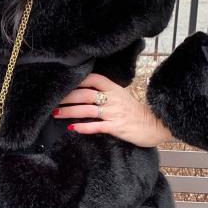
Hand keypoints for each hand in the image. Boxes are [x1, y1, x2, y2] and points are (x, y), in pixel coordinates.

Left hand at [53, 73, 174, 147]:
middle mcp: (113, 99)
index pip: (93, 79)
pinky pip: (96, 126)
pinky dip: (83, 127)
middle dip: (67, 98)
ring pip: (87, 110)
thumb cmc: (136, 112)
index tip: (63, 85)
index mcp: (114, 89)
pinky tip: (73, 128)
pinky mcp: (116, 127)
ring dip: (69, 112)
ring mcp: (114, 113)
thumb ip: (106, 93)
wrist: (155, 125)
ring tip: (56, 114)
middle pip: (85, 95)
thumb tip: (85, 92)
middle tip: (53, 101)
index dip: (78, 81)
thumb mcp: (122, 97)